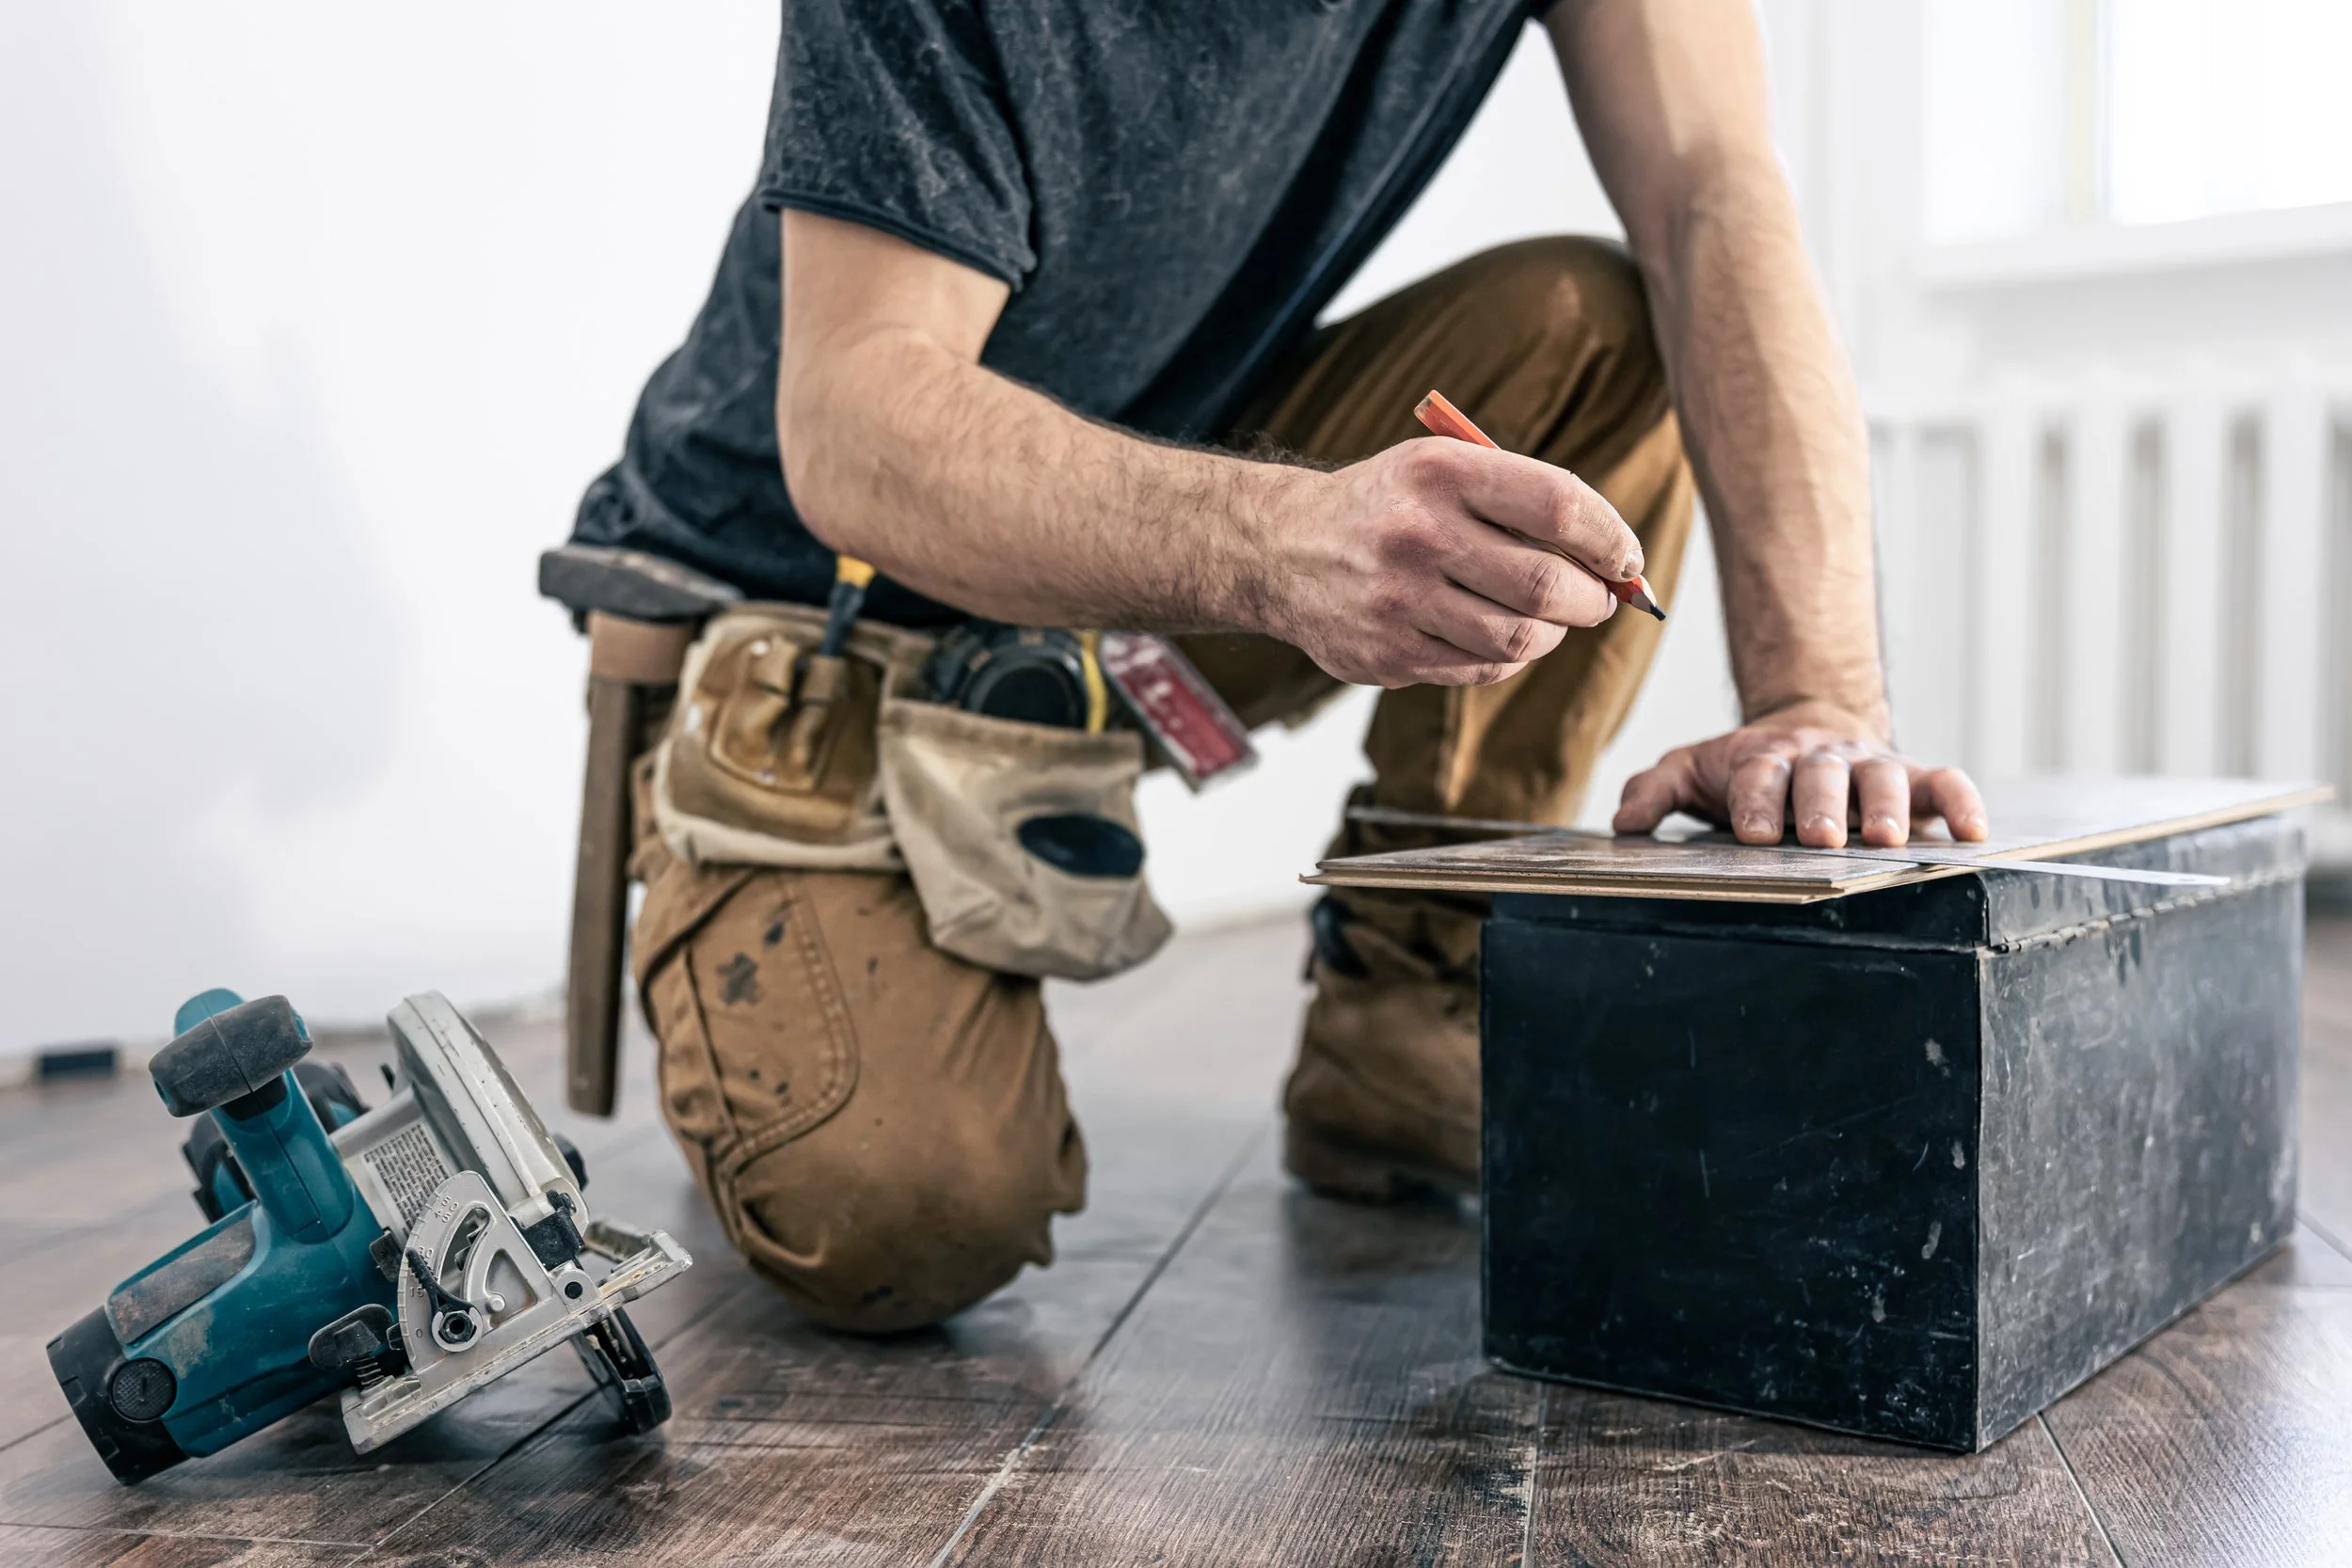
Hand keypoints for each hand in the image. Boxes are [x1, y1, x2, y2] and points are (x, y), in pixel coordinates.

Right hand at [1260, 439, 1643, 688]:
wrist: (1282, 548)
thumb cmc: (1386, 506)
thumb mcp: (1441, 467)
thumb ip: (1520, 500)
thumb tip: (1612, 559)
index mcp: (1442, 472)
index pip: (1559, 506)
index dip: (1610, 538)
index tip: (1626, 558)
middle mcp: (1419, 535)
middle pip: (1546, 585)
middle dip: (1591, 600)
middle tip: (1598, 599)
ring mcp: (1399, 600)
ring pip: (1519, 639)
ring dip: (1553, 634)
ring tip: (1551, 620)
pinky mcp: (1387, 654)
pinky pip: (1480, 670)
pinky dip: (1508, 659)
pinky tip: (1501, 637)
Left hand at [1613, 701, 1988, 847]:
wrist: (1807, 726)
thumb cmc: (1748, 767)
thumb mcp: (1694, 770)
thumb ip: (1657, 789)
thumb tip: (1625, 821)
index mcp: (1766, 760)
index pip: (1759, 777)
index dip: (1755, 802)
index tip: (1750, 833)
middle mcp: (1821, 760)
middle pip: (1823, 777)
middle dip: (1821, 806)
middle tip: (1819, 837)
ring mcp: (1869, 766)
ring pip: (1883, 778)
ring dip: (1886, 808)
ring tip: (1887, 839)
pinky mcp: (1912, 778)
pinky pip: (1944, 782)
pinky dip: (1961, 802)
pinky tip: (1972, 832)